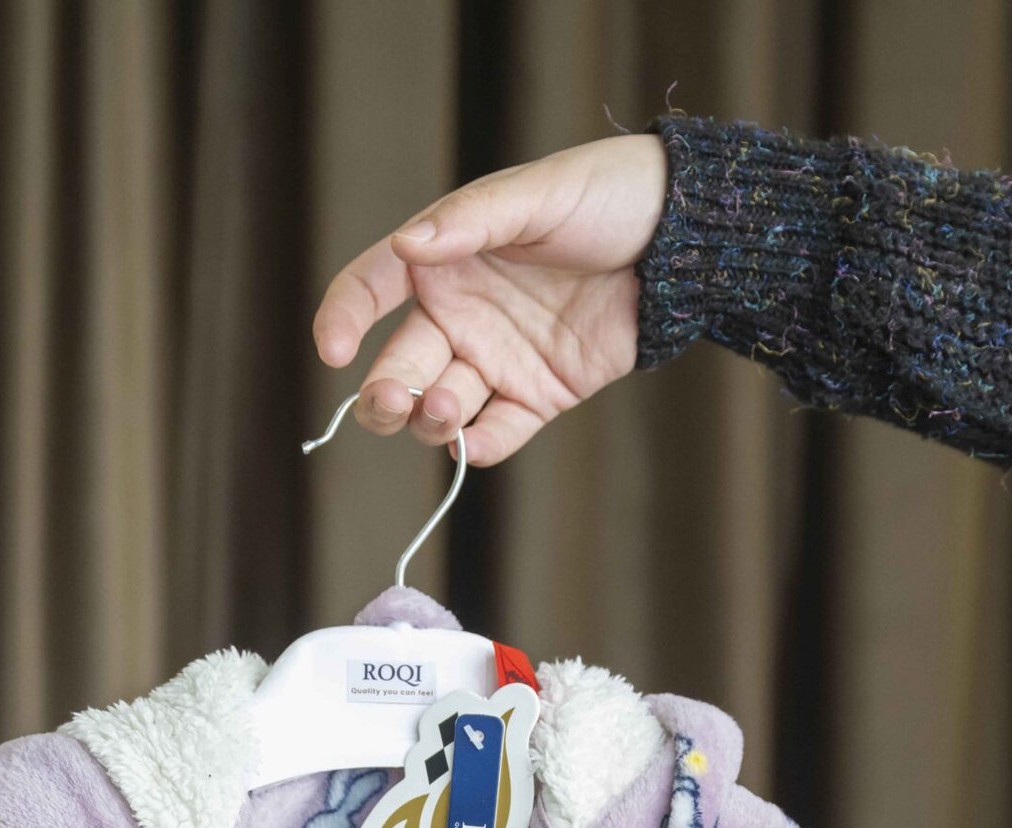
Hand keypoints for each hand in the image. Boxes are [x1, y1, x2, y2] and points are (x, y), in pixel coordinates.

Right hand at [311, 133, 668, 466]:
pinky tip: (471, 446)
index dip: (343, 317)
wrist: (680, 240)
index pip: (371, 288)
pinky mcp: (538, 395)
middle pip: (400, 366)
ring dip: (430, 419)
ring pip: (440, 406)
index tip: (331, 349)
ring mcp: (497, 359)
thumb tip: (405, 246)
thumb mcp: (536, 196)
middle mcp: (460, 313)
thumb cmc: (604, 198)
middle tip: (393, 401)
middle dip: (385, 392)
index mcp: (444, 258)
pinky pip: (498, 433)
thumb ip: (469, 221)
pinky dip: (480, 448)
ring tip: (447, 410)